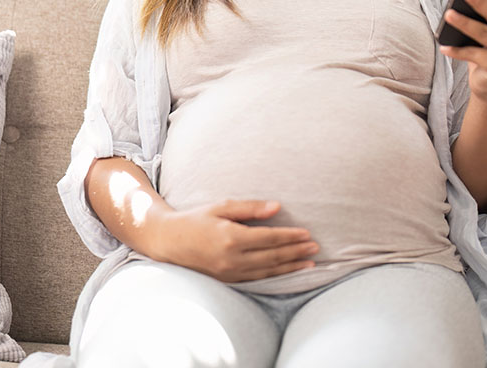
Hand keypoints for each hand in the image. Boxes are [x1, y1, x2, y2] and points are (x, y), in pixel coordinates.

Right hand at [156, 199, 318, 281]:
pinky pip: (258, 279)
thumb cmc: (196, 219)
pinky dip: (276, 276)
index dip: (290, 236)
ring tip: (310, 263)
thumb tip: (277, 207)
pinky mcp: (228, 280)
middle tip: (315, 247)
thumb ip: (249, 208)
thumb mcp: (221, 206)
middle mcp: (232, 258)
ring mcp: (230, 272)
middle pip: (273, 256)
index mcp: (231, 237)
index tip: (307, 233)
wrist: (170, 242)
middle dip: (296, 251)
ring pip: (269, 272)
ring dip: (291, 267)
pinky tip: (288, 272)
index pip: (269, 238)